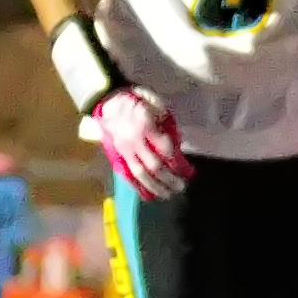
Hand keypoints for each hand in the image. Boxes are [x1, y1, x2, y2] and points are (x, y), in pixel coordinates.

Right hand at [92, 84, 190, 198]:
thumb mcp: (155, 104)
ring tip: (168, 195)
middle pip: (153, 166)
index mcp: (145, 126)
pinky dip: (138, 187)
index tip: (189, 171)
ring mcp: (123, 151)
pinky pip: (127, 175)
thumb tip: (177, 144)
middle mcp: (134, 142)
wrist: (108, 102)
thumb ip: (166, 123)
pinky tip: (149, 196)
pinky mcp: (116, 156)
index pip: (165, 150)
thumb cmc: (136, 101)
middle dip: (169, 179)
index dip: (178, 163)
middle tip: (182, 186)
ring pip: (140, 174)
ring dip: (156, 187)